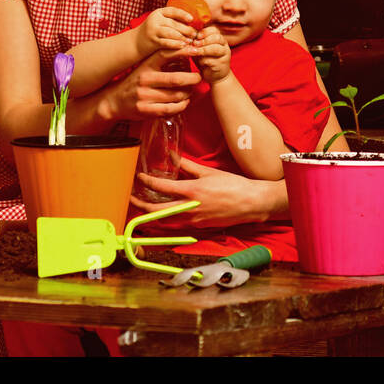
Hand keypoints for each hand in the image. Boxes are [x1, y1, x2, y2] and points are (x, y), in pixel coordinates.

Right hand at [101, 48, 201, 121]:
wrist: (113, 101)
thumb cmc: (133, 82)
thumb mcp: (143, 67)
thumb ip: (159, 61)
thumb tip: (185, 53)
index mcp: (145, 66)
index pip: (165, 55)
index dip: (182, 51)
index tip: (195, 50)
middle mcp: (145, 80)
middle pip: (175, 79)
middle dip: (192, 78)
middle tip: (199, 77)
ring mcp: (145, 96)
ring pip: (175, 96)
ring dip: (188, 94)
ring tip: (191, 91)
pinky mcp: (146, 110)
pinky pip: (170, 109)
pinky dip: (181, 106)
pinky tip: (184, 102)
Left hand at [129, 156, 272, 226]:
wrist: (251, 203)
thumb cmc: (233, 185)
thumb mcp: (208, 172)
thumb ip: (188, 165)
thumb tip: (173, 157)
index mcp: (192, 191)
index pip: (162, 188)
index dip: (147, 182)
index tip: (139, 177)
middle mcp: (190, 208)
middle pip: (157, 211)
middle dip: (141, 206)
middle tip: (132, 198)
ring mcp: (194, 220)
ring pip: (166, 220)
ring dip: (153, 214)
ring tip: (144, 206)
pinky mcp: (199, 226)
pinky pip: (178, 224)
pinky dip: (168, 219)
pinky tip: (165, 213)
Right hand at [140, 7, 195, 57]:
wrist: (135, 42)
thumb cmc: (152, 32)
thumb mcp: (159, 22)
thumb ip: (171, 20)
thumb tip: (191, 23)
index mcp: (158, 13)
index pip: (172, 11)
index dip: (183, 14)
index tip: (191, 19)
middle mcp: (155, 20)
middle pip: (173, 23)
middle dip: (186, 29)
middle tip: (195, 34)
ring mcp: (153, 30)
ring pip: (171, 33)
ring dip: (182, 37)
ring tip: (190, 40)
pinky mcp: (152, 41)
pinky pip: (166, 42)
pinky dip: (175, 44)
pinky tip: (182, 46)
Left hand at [190, 25, 230, 83]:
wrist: (214, 76)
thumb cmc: (205, 60)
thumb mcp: (200, 49)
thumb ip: (196, 43)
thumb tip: (186, 37)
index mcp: (219, 39)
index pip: (214, 30)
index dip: (205, 31)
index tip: (196, 36)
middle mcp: (224, 46)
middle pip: (217, 37)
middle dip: (204, 40)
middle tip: (194, 43)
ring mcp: (225, 55)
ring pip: (216, 49)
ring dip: (203, 50)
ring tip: (193, 52)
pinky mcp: (222, 65)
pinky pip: (214, 61)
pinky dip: (205, 60)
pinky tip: (199, 62)